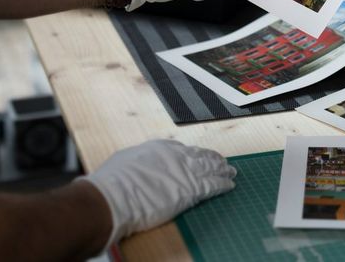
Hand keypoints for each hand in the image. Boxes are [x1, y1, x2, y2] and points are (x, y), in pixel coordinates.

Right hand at [80, 139, 236, 246]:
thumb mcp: (127, 160)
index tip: (200, 156)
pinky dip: (222, 185)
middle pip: (202, 156)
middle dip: (213, 159)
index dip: (195, 154)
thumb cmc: (113, 182)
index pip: (184, 149)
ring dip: (222, 170)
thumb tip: (141, 164)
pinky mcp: (191, 190)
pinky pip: (212, 186)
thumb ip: (141, 160)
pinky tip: (229, 185)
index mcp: (161, 147)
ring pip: (211, 169)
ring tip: (231, 171)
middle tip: (223, 162)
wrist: (114, 198)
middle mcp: (177, 156)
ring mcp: (186, 172)